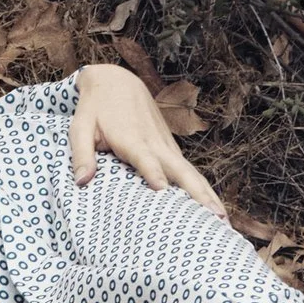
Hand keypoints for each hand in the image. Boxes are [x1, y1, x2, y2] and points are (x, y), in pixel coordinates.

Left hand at [67, 63, 223, 215]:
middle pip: (181, 170)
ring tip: (224, 221)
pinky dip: (203, 189)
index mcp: (132, 139)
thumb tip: (82, 182)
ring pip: (191, 173)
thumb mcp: (80, 128)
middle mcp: (155, 143)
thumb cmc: (95, 108)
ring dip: (208, 195)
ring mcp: (166, 145)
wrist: (117, 82)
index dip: (153, 173)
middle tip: (214, 218)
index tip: (162, 190)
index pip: (145, 158)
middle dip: (198, 194)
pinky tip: (213, 208)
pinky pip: (188, 171)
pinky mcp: (170, 148)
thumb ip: (81, 154)